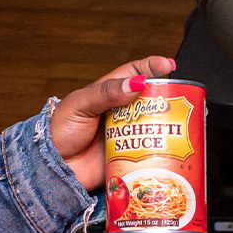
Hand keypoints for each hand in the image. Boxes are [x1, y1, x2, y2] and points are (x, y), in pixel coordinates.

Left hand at [49, 56, 180, 188]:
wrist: (52, 167)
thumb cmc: (59, 131)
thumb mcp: (79, 104)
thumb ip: (106, 93)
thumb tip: (135, 83)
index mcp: (109, 93)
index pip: (135, 73)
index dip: (152, 67)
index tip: (169, 64)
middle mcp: (121, 113)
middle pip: (151, 100)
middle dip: (168, 98)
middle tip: (179, 99)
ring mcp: (126, 134)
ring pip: (154, 126)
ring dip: (167, 125)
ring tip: (177, 124)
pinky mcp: (129, 156)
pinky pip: (149, 152)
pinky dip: (160, 150)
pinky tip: (168, 149)